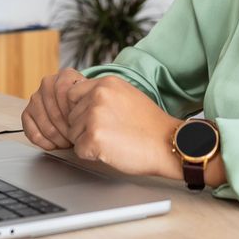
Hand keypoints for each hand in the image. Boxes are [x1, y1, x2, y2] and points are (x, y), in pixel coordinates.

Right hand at [21, 67, 85, 149]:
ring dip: (56, 137)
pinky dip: (42, 141)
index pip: (64, 94)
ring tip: (66, 142)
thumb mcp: (91, 98)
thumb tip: (87, 117)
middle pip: (55, 111)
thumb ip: (89, 102)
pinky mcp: (27, 112)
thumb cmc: (85, 103)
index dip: (73, 113)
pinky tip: (53, 144)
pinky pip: (31, 130)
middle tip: (75, 138)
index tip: (81, 124)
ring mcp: (36, 97)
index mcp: (65, 75)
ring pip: (43, 122)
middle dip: (66, 130)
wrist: (76, 104)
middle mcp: (48, 83)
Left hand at [65, 75, 182, 177]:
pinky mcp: (94, 137)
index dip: (81, 110)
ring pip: (72, 133)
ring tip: (113, 140)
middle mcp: (98, 95)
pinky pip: (78, 149)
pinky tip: (111, 150)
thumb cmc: (149, 124)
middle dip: (84, 127)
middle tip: (110, 132)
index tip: (97, 119)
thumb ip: (102, 93)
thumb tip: (79, 100)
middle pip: (70, 116)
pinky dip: (91, 154)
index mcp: (105, 83)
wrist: (167, 144)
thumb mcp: (126, 94)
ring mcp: (94, 115)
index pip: (72, 94)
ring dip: (87, 141)